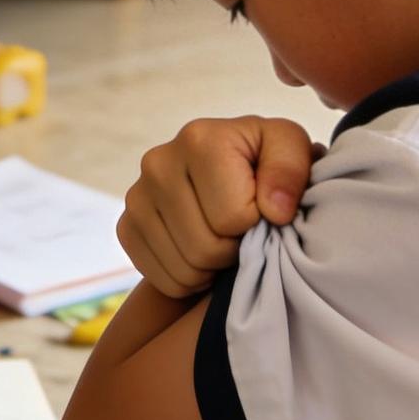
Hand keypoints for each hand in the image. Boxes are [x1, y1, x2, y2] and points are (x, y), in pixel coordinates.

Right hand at [117, 115, 319, 299]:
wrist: (228, 171)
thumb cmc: (263, 161)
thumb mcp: (291, 149)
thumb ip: (290, 170)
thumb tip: (273, 210)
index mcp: (199, 140)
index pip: (232, 218)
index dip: (255, 225)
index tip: (260, 211)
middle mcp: (158, 163)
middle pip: (204, 248)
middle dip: (233, 250)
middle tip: (242, 233)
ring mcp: (136, 197)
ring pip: (184, 269)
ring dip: (213, 268)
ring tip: (224, 241)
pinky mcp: (127, 227)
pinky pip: (163, 279)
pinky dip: (189, 279)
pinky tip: (201, 251)